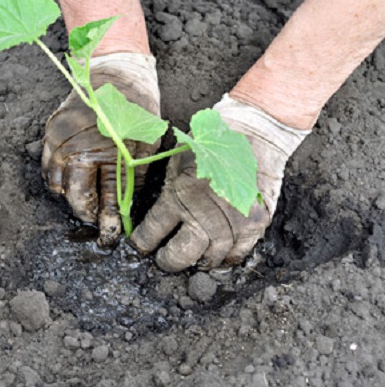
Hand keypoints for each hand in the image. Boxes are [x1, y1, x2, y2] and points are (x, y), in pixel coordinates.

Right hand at [42, 53, 159, 245]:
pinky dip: (57, 179)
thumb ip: (133, 178)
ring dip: (71, 197)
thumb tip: (126, 208)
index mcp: (105, 154)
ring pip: (57, 186)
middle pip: (76, 198)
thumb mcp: (145, 144)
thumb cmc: (137, 108)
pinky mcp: (49, 133)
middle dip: (87, 214)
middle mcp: (77, 150)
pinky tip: (72, 179)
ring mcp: (59, 141)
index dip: (107, 223)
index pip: (104, 201)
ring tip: (86, 198)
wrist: (116, 73)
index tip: (110, 237)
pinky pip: (46, 168)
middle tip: (97, 221)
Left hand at [130, 95, 309, 271]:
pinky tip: (217, 255)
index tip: (139, 248)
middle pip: (181, 255)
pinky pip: (238, 255)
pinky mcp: (256, 224)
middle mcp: (205, 212)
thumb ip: (169, 188)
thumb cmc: (211, 143)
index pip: (153, 231)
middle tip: (164, 260)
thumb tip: (154, 216)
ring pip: (210, 259)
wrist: (255, 133)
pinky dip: (226, 259)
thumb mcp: (178, 161)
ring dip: (198, 262)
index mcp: (179, 194)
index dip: (142, 244)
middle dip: (168, 261)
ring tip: (192, 259)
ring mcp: (233, 221)